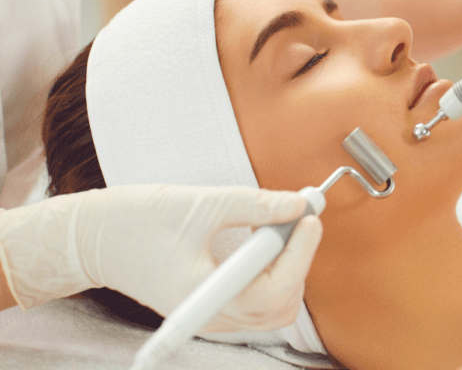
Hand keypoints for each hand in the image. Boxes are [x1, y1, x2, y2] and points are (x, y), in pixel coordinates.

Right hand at [0, 185, 321, 331]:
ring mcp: (212, 315)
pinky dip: (273, 272)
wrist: (91, 239)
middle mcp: (212, 316)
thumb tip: (298, 204)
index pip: (274, 289)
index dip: (300, 251)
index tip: (310, 216)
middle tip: (299, 216)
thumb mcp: (201, 205)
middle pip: (281, 303)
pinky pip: (258, 301)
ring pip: (274, 307)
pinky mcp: (212, 307)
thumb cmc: (134, 221)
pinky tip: (266, 239)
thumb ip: (255, 205)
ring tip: (281, 225)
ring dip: (288, 266)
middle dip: (298, 259)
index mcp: (205, 296)